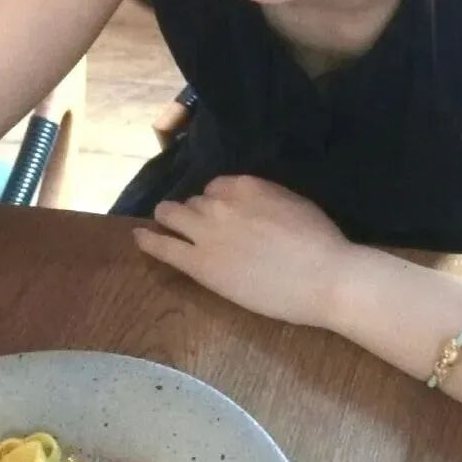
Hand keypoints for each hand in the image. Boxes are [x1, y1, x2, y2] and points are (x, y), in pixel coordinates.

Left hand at [134, 175, 356, 328]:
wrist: (323, 276)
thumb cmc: (320, 242)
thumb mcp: (293, 202)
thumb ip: (264, 198)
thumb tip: (249, 206)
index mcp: (245, 185)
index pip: (217, 187)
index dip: (219, 201)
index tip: (225, 214)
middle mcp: (220, 203)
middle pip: (196, 202)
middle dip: (198, 213)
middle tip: (205, 229)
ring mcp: (206, 233)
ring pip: (175, 216)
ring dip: (172, 219)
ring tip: (165, 224)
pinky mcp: (199, 264)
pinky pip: (164, 247)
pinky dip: (148, 239)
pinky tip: (138, 236)